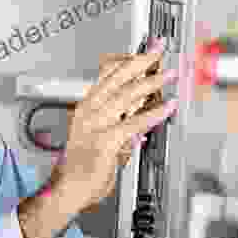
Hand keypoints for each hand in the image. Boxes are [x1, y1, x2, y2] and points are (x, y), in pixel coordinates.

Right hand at [49, 39, 177, 214]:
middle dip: (141, 61)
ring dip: (152, 82)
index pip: (107, 75)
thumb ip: (120, 124)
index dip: (128, 59)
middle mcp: (89, 111)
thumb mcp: (98, 137)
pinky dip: (153, 114)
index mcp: (86, 107)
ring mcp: (95, 125)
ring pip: (126, 96)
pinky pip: (134, 123)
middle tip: (159, 49)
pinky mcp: (105, 141)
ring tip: (170, 74)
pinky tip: (168, 107)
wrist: (67, 188)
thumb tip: (141, 117)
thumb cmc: (81, 166)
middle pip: (117, 78)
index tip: (145, 49)